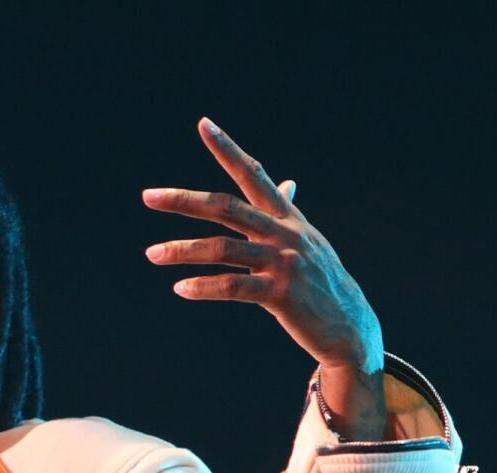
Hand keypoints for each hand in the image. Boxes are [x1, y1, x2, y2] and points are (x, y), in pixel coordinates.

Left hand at [141, 119, 382, 373]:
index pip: (253, 174)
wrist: (348, 324)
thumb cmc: (319, 282)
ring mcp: (283, 262)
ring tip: (153, 254)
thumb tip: (286, 183)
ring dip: (182, 250)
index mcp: (287, 217)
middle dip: (184, 201)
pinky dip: (203, 287)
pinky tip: (180, 288)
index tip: (203, 124)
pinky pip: (233, 287)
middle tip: (148, 196)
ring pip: (223, 248)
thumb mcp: (306, 241)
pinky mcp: (280, 294)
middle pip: (226, 208)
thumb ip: (287, 213)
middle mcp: (284, 233)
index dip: (228, 149)